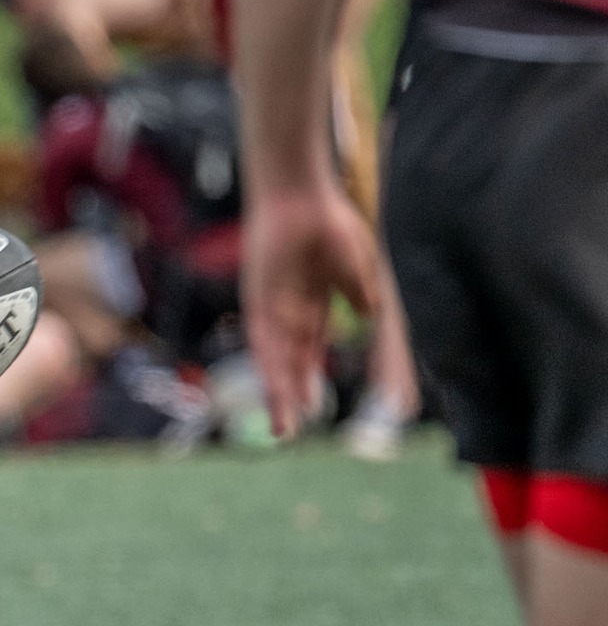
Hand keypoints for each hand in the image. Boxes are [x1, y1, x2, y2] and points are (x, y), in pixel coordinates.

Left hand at [242, 181, 381, 438]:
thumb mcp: (354, 264)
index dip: (309, 377)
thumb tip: (367, 316)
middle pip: (287, 360)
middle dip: (289, 394)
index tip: (315, 405)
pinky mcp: (259, 295)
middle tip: (290, 431)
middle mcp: (286, 308)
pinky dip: (271, 362)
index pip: (307, 349)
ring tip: (284, 424)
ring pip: (273, 356)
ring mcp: (270, 303)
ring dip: (278, 390)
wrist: (299, 193)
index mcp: (310, 302)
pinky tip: (277, 387)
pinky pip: (263, 335)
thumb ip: (358, 292)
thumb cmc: (328, 220)